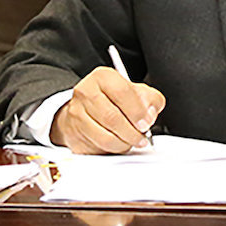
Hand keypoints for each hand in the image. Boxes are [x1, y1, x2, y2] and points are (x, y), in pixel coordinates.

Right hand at [49, 67, 165, 152]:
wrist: (87, 111)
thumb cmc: (113, 100)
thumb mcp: (137, 93)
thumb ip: (150, 100)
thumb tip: (150, 113)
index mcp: (103, 77)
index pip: (122, 92)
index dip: (137, 111)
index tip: (146, 123)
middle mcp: (86, 92)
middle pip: (112, 117)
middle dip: (132, 131)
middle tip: (142, 136)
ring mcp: (77, 112)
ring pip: (105, 135)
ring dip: (125, 142)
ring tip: (133, 141)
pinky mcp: (74, 132)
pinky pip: (98, 146)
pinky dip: (115, 148)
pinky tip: (121, 143)